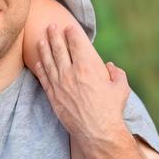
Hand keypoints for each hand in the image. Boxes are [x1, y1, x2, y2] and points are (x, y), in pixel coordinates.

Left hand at [33, 24, 129, 149]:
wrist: (97, 132)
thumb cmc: (112, 110)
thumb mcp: (121, 87)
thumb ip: (117, 73)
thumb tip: (110, 67)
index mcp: (87, 66)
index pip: (76, 42)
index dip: (71, 32)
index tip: (68, 27)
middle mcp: (70, 72)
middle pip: (59, 48)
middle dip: (54, 35)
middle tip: (51, 26)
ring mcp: (59, 84)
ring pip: (48, 61)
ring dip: (44, 48)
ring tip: (41, 39)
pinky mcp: (53, 96)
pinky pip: (44, 78)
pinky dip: (40, 68)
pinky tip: (38, 62)